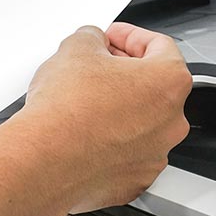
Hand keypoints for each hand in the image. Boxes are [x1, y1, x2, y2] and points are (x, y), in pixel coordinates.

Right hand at [3, 23, 191, 213]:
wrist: (43, 160)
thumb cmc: (65, 112)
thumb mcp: (76, 48)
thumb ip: (93, 37)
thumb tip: (92, 43)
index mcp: (168, 83)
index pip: (159, 46)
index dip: (130, 36)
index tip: (113, 38)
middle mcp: (171, 122)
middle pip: (153, 86)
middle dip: (124, 72)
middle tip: (97, 66)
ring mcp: (155, 154)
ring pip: (142, 122)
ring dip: (119, 107)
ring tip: (86, 99)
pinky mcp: (134, 180)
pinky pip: (128, 152)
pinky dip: (111, 140)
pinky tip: (86, 130)